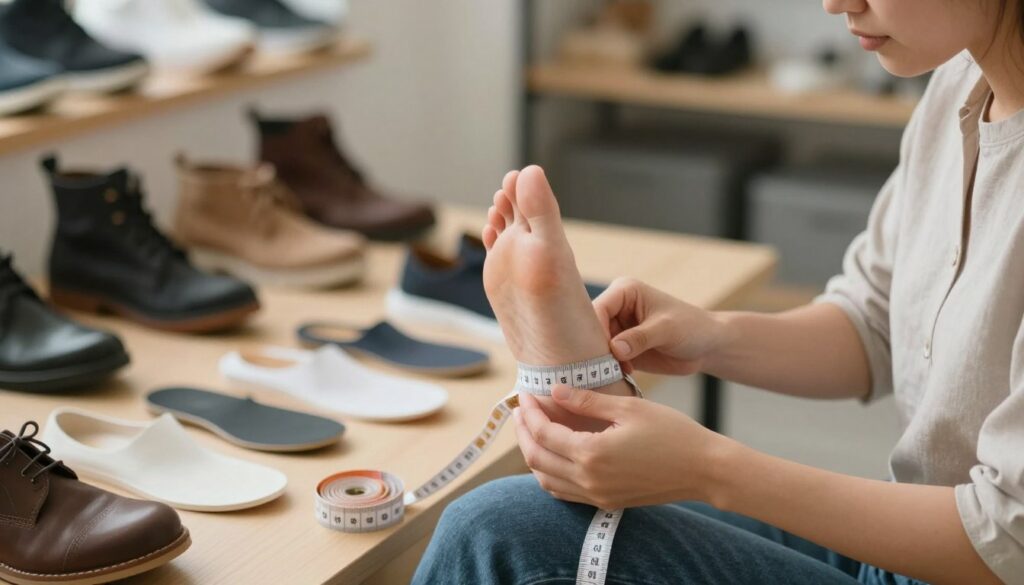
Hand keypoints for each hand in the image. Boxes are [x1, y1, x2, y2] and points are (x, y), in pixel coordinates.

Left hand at [513, 385, 730, 509]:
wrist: (704, 469)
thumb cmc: (673, 432)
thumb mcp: (629, 408)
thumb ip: (588, 401)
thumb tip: (555, 390)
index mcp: (592, 454)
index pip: (544, 433)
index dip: (530, 412)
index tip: (525, 394)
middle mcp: (589, 480)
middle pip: (537, 459)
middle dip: (524, 432)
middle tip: (521, 410)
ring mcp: (597, 495)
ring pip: (546, 480)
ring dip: (533, 454)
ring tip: (533, 429)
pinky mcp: (606, 502)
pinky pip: (564, 493)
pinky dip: (549, 474)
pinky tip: (554, 454)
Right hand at [593, 278, 726, 375]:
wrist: (707, 346)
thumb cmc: (692, 327)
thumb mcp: (666, 330)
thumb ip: (640, 338)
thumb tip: (614, 349)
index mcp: (625, 292)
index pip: (599, 308)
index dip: (595, 329)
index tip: (602, 351)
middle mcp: (617, 308)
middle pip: (592, 328)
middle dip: (596, 348)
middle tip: (603, 368)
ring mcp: (618, 329)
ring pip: (596, 346)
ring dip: (602, 361)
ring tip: (613, 373)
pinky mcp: (622, 348)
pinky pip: (606, 359)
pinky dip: (609, 369)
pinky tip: (620, 376)